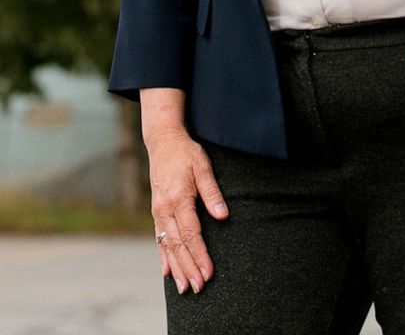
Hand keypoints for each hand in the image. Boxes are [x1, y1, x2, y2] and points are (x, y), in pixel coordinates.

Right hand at [147, 130, 229, 294]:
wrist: (163, 142)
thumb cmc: (186, 153)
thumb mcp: (203, 167)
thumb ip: (212, 192)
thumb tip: (223, 215)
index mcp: (178, 199)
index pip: (190, 234)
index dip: (199, 254)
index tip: (208, 272)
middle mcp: (165, 210)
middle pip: (177, 245)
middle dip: (189, 268)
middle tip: (198, 287)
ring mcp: (158, 212)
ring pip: (167, 246)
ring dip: (177, 268)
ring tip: (184, 288)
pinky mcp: (156, 212)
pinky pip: (159, 239)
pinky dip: (164, 257)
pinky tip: (167, 272)